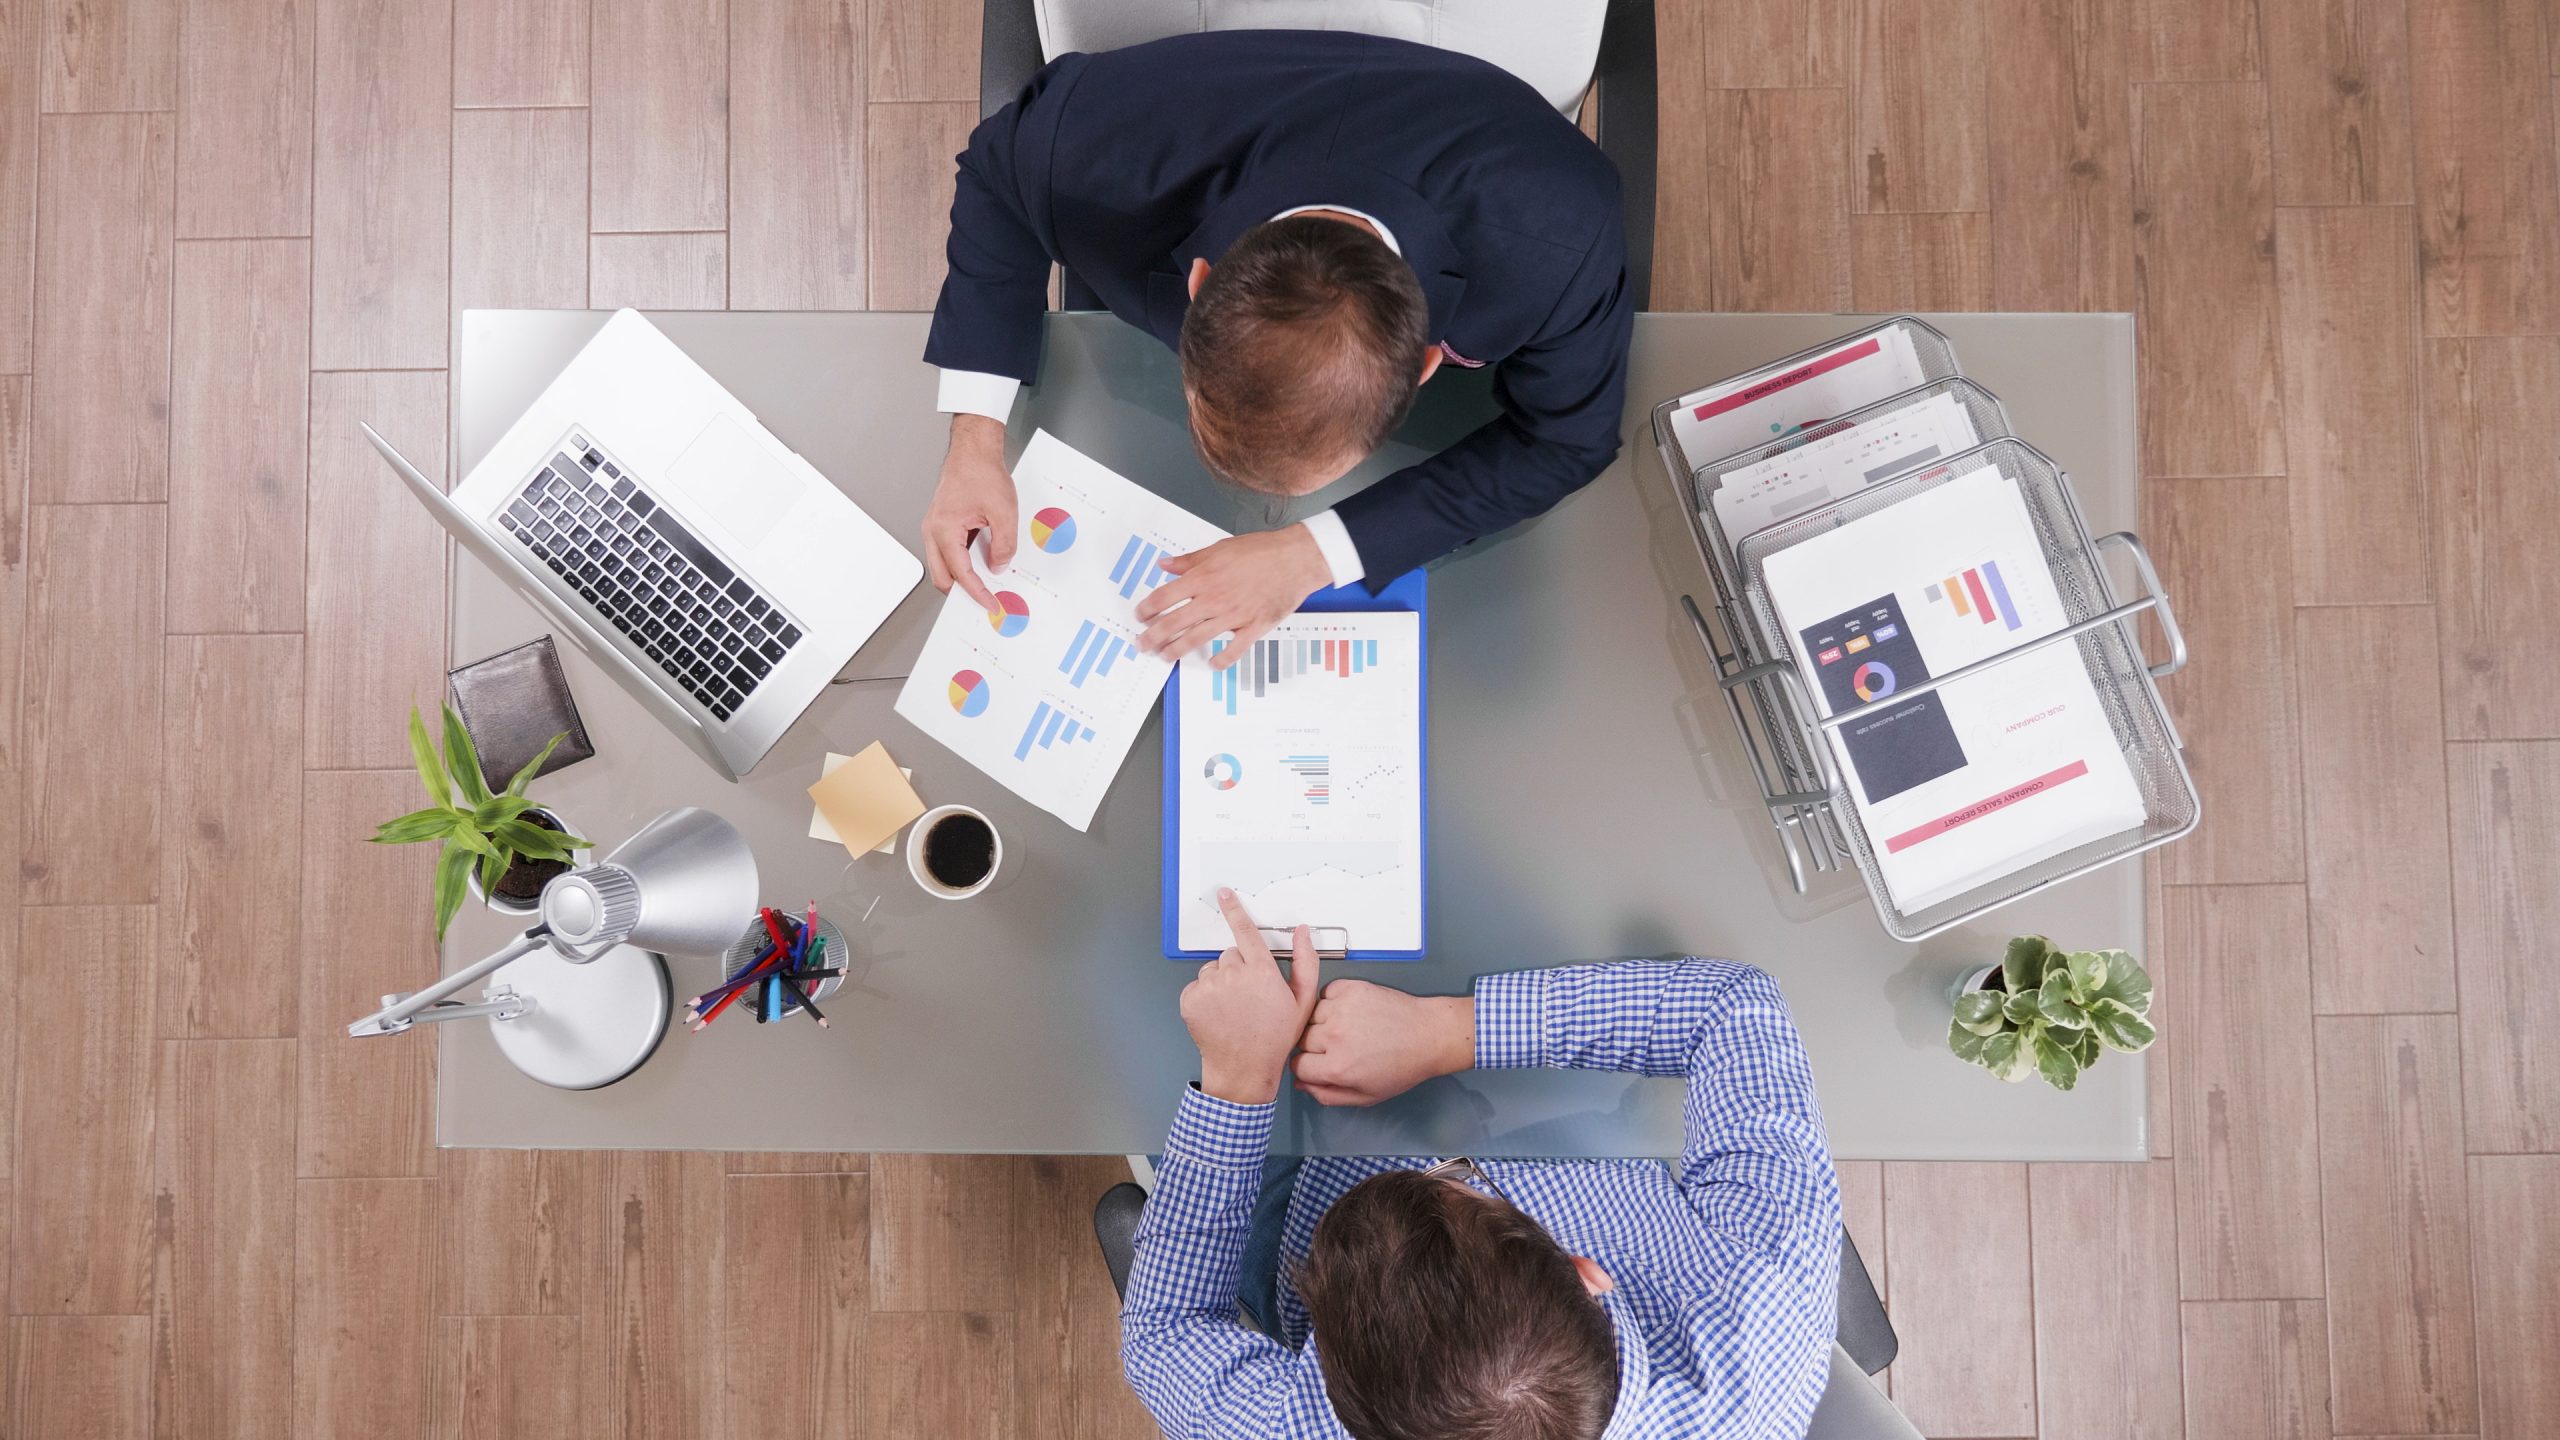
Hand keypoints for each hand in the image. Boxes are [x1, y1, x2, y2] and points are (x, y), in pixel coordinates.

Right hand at [922, 414, 1016, 611]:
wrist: (973, 450)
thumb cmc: (981, 471)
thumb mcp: (1003, 512)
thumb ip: (1003, 544)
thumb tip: (999, 566)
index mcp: (944, 529)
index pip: (960, 574)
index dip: (977, 593)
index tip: (991, 604)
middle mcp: (933, 530)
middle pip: (943, 577)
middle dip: (963, 592)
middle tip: (986, 600)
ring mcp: (935, 527)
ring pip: (943, 565)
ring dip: (962, 576)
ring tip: (986, 583)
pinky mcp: (942, 524)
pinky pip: (948, 551)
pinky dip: (963, 561)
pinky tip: (982, 561)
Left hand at [1135, 525, 1331, 664]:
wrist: (1296, 558)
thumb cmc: (1261, 551)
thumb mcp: (1219, 548)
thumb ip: (1190, 560)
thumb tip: (1165, 564)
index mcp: (1203, 577)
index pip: (1164, 597)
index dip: (1147, 609)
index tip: (1140, 616)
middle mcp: (1214, 599)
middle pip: (1174, 623)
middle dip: (1153, 637)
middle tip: (1142, 644)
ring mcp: (1233, 616)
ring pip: (1196, 639)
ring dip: (1176, 651)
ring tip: (1164, 657)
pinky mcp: (1253, 627)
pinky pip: (1233, 650)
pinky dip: (1220, 660)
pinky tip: (1211, 664)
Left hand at [1179, 889, 1322, 1104]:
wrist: (1244, 1070)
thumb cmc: (1274, 1039)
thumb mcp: (1302, 1002)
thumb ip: (1305, 961)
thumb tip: (1302, 932)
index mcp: (1260, 971)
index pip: (1245, 930)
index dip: (1234, 909)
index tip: (1224, 894)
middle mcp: (1232, 975)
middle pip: (1231, 954)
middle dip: (1239, 969)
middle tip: (1249, 996)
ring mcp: (1209, 988)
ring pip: (1213, 970)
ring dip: (1221, 983)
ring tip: (1234, 1008)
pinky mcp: (1190, 1000)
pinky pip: (1197, 986)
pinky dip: (1205, 997)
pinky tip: (1219, 1014)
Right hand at [1294, 980, 1475, 1106]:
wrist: (1429, 1035)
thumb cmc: (1402, 1067)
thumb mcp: (1366, 1095)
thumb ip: (1328, 1094)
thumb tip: (1300, 1084)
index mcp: (1337, 1067)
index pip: (1296, 1066)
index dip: (1308, 1068)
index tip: (1319, 1065)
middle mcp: (1335, 1036)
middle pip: (1301, 1040)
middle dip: (1314, 1046)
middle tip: (1338, 1047)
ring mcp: (1342, 1008)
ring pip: (1310, 1015)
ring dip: (1322, 1022)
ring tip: (1345, 1027)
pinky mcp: (1351, 988)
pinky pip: (1325, 993)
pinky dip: (1332, 1001)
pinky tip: (1349, 1011)